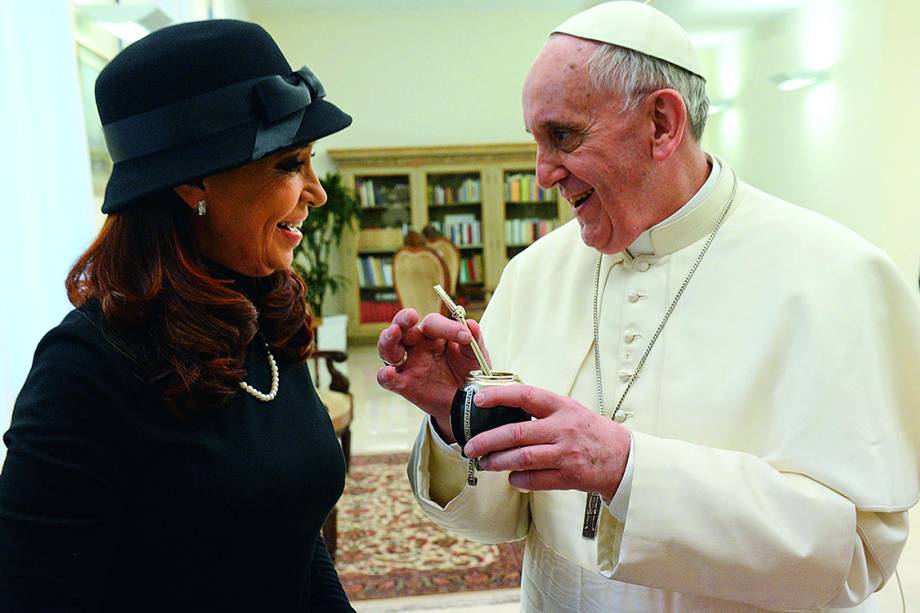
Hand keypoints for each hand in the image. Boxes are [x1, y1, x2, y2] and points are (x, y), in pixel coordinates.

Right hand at [377, 308, 489, 441]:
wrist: (466, 401)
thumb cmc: (468, 372)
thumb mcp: (475, 356)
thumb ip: (474, 340)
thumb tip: (471, 324)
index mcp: (435, 334)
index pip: (433, 323)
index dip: (447, 327)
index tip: (465, 337)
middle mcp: (417, 345)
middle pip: (402, 327)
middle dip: (402, 319)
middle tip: (411, 315)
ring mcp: (408, 364)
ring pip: (388, 348)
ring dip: (388, 339)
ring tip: (394, 332)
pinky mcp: (403, 384)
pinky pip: (387, 379)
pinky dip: (385, 375)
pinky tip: (389, 372)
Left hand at [463, 384, 629, 500]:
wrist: (623, 458)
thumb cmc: (589, 431)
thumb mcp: (568, 410)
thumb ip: (540, 409)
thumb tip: (501, 409)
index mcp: (561, 406)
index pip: (525, 395)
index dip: (500, 396)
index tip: (479, 399)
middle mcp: (563, 428)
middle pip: (516, 433)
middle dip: (487, 441)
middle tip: (470, 447)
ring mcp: (566, 453)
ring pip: (523, 458)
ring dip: (498, 462)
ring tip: (485, 463)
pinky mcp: (569, 476)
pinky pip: (536, 480)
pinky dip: (519, 480)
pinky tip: (511, 478)